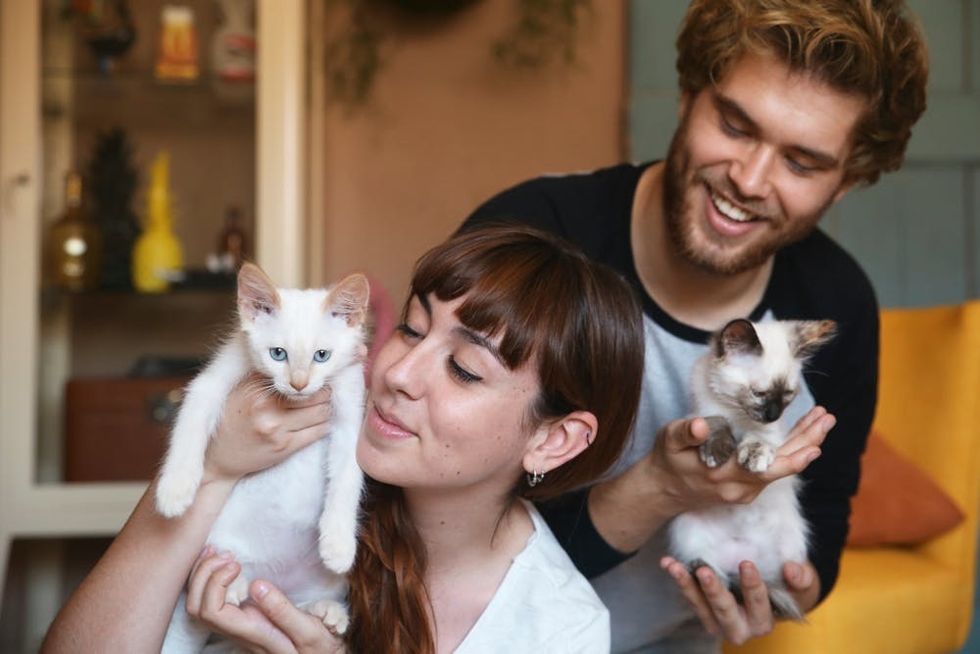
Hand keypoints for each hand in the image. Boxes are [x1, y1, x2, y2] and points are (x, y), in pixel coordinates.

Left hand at [185, 548, 345, 652]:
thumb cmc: (316, 646)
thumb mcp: (309, 629)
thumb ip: (283, 610)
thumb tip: (257, 585)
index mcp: (252, 632)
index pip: (212, 612)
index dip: (215, 583)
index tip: (237, 564)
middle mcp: (237, 631)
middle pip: (197, 607)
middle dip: (204, 574)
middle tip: (226, 554)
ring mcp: (235, 627)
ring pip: (198, 605)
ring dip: (202, 575)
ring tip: (219, 552)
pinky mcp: (239, 620)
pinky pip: (209, 601)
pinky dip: (208, 578)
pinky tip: (220, 563)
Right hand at [203, 374, 332, 483]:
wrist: (217, 457)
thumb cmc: (231, 419)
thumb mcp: (241, 391)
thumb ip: (265, 377)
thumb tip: (297, 364)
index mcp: (256, 389)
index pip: (297, 376)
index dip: (311, 376)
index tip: (314, 378)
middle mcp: (266, 407)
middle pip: (314, 394)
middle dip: (323, 393)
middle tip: (323, 394)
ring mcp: (276, 428)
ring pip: (321, 413)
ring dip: (325, 410)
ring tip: (320, 408)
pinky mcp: (283, 447)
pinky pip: (317, 432)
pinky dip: (323, 426)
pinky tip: (318, 423)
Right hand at [650, 406, 834, 514]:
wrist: (664, 490)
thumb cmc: (668, 459)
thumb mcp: (669, 440)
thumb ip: (686, 433)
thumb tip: (701, 425)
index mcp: (721, 475)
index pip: (764, 469)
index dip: (791, 459)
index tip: (814, 446)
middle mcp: (739, 488)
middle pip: (782, 467)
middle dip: (808, 443)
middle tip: (827, 419)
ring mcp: (746, 491)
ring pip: (782, 467)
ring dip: (804, 444)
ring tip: (822, 420)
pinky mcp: (748, 488)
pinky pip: (775, 468)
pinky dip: (792, 450)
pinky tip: (804, 433)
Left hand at [659, 557, 819, 644]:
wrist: (773, 589)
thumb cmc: (788, 585)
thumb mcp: (802, 582)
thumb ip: (800, 577)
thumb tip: (792, 569)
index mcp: (764, 622)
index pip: (759, 604)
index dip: (753, 586)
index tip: (746, 563)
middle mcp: (740, 627)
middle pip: (724, 611)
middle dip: (713, 591)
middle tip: (704, 570)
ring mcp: (718, 620)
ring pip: (701, 606)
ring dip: (686, 585)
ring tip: (674, 566)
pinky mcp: (704, 609)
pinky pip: (690, 596)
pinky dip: (679, 580)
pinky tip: (668, 562)